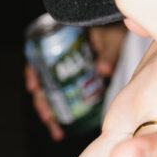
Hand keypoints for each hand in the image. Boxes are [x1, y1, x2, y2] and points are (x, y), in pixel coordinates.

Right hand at [24, 23, 126, 141]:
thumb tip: (103, 71)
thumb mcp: (111, 37)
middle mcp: (62, 57)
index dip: (33, 72)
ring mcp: (69, 70)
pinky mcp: (80, 79)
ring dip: (52, 110)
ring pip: (53, 91)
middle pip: (44, 80)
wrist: (124, 28)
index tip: (33, 87)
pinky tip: (62, 125)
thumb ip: (108, 53)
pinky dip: (64, 110)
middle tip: (48, 118)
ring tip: (56, 129)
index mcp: (64, 40)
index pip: (39, 56)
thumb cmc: (114, 27)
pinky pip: (67, 96)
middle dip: (43, 101)